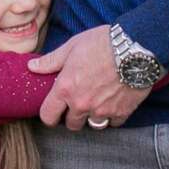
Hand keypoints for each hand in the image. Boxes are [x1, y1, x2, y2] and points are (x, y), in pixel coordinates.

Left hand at [27, 24, 148, 130]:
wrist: (135, 47)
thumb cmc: (101, 43)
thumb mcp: (71, 47)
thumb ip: (51, 61)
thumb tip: (32, 67)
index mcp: (65, 89)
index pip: (48, 116)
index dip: (50, 114)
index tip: (55, 109)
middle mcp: (81, 104)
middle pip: (71, 124)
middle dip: (73, 116)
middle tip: (79, 101)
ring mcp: (102, 111)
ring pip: (93, 125)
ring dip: (92, 117)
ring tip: (97, 102)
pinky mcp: (122, 112)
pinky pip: (113, 123)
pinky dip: (113, 116)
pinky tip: (114, 101)